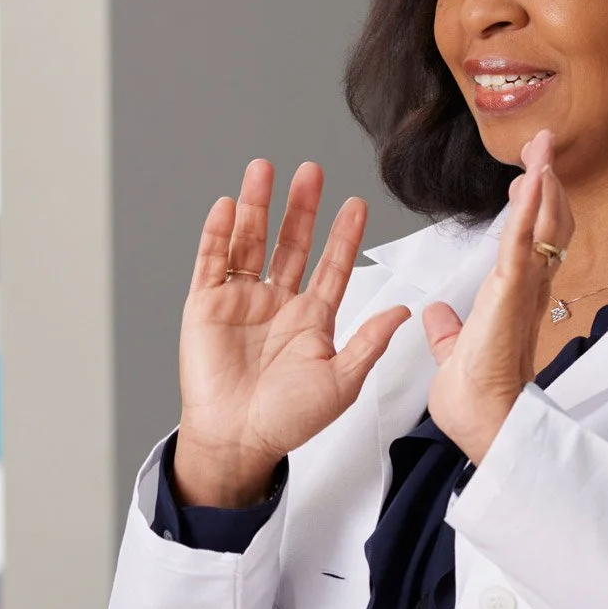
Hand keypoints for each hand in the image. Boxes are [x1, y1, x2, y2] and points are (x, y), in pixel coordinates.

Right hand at [175, 160, 411, 505]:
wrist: (238, 438)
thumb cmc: (289, 419)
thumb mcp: (341, 383)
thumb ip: (368, 343)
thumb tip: (403, 312)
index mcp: (311, 318)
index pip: (332, 266)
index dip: (344, 235)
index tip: (356, 203)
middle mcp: (276, 302)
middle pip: (290, 242)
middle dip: (301, 207)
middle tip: (310, 172)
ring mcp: (239, 300)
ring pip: (250, 242)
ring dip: (257, 206)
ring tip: (264, 170)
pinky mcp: (205, 305)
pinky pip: (211, 262)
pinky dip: (216, 233)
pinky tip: (226, 206)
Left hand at [424, 130, 574, 460]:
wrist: (486, 425)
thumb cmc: (476, 398)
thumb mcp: (453, 352)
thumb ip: (448, 329)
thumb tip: (436, 314)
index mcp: (509, 299)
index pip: (525, 242)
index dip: (530, 210)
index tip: (525, 181)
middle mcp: (524, 290)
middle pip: (544, 226)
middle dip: (545, 183)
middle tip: (543, 146)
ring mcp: (521, 291)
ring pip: (539, 227)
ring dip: (542, 184)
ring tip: (542, 146)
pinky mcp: (510, 297)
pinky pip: (519, 246)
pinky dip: (527, 212)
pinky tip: (532, 181)